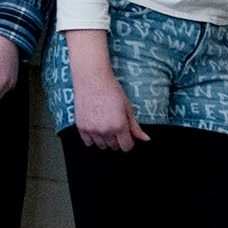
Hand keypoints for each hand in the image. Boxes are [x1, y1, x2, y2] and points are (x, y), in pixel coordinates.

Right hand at [66, 30, 147, 151]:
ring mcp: (92, 130)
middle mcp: (106, 131)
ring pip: (102, 146)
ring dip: (105, 140)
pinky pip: (88, 143)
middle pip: (115, 147)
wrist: (91, 79)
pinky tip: (96, 127)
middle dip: (118, 139)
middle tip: (115, 125)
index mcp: (120, 126)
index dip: (129, 141)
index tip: (126, 134)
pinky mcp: (81, 128)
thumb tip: (146, 139)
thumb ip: (135, 126)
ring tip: (105, 124)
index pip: (127, 147)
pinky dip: (93, 139)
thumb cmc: (111, 90)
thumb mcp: (127, 107)